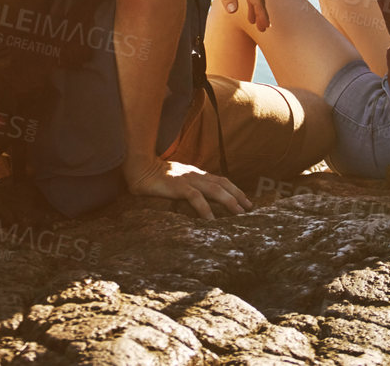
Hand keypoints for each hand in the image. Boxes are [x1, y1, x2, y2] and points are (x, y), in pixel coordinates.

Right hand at [125, 157, 251, 219]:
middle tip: (249, 208)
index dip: (235, 189)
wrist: (139, 168)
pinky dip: (205, 209)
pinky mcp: (178, 187)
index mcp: (196, 174)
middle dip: (238, 194)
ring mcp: (188, 179)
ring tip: (239, 213)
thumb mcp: (176, 182)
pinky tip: (211, 221)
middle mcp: (195, 175)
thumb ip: (187, 189)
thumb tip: (197, 202)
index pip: (220, 180)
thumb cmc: (156, 177)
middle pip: (222, 183)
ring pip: (214, 189)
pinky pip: (196, 198)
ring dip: (229, 201)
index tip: (246, 201)